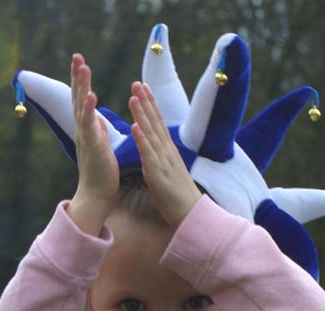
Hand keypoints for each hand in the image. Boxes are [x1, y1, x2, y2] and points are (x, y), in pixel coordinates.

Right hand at [68, 53, 119, 234]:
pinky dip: (90, 110)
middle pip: (78, 98)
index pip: (81, 100)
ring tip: (83, 67)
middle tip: (77, 55)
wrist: (96, 196)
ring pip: (82, 107)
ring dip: (82, 86)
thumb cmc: (100, 173)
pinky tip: (92, 95)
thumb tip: (97, 120)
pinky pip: (90, 125)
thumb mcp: (100, 146)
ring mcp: (86, 138)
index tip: (79, 61)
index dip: (80, 81)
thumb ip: (97, 132)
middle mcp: (83, 130)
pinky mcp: (92, 147)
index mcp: (87, 129)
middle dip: (77, 76)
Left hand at [129, 81, 200, 225]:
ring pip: (151, 133)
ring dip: (142, 114)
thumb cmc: (177, 198)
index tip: (143, 88)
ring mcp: (163, 161)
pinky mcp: (158, 174)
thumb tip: (155, 153)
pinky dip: (142, 139)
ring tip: (133, 96)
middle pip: (155, 122)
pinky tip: (135, 126)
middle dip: (145, 101)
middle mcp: (166, 152)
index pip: (158, 123)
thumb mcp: (168, 173)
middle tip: (137, 82)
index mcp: (168, 152)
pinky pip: (148, 154)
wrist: (190, 214)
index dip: (150, 105)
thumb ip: (161, 160)